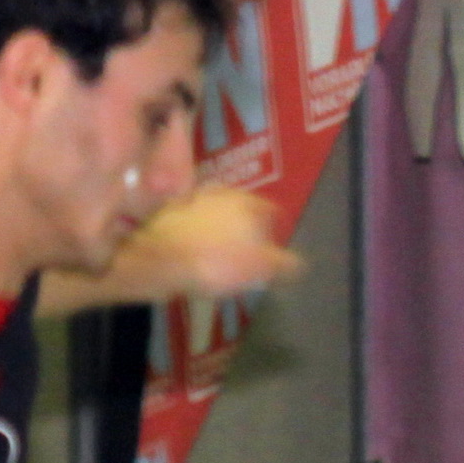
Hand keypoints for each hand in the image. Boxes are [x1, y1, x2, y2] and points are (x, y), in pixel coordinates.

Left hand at [130, 185, 304, 296]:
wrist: (162, 260)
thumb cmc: (216, 263)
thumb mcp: (260, 268)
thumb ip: (284, 263)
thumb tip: (300, 264)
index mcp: (247, 203)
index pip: (272, 211)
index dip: (276, 228)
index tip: (273, 244)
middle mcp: (222, 194)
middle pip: (243, 209)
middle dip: (247, 226)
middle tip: (248, 249)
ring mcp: (194, 200)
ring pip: (216, 213)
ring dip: (221, 228)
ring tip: (222, 251)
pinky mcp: (171, 213)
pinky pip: (192, 221)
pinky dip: (197, 232)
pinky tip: (197, 249)